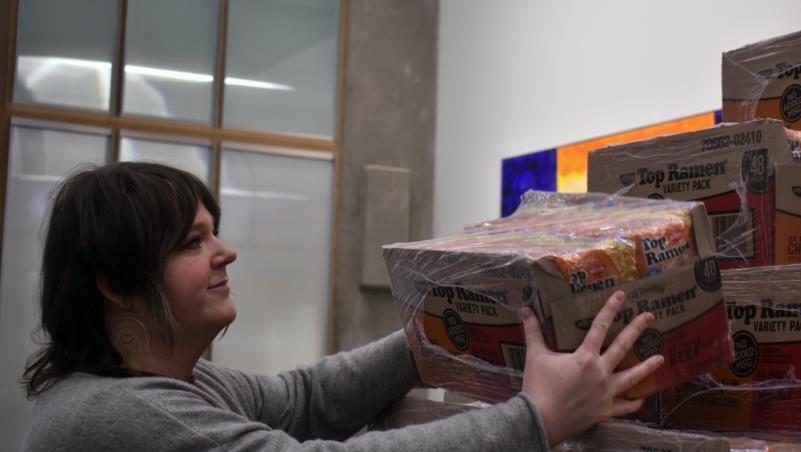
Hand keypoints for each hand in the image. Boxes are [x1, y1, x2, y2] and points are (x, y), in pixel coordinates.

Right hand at [519, 291, 663, 446]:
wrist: (541, 420)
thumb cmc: (538, 387)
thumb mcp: (535, 356)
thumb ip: (533, 332)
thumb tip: (525, 310)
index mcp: (584, 358)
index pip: (600, 327)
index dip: (610, 309)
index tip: (622, 295)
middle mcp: (600, 373)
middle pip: (623, 347)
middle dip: (637, 329)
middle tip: (650, 317)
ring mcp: (606, 393)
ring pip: (632, 378)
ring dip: (647, 367)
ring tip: (660, 358)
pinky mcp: (605, 411)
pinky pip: (625, 406)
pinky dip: (634, 402)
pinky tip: (642, 398)